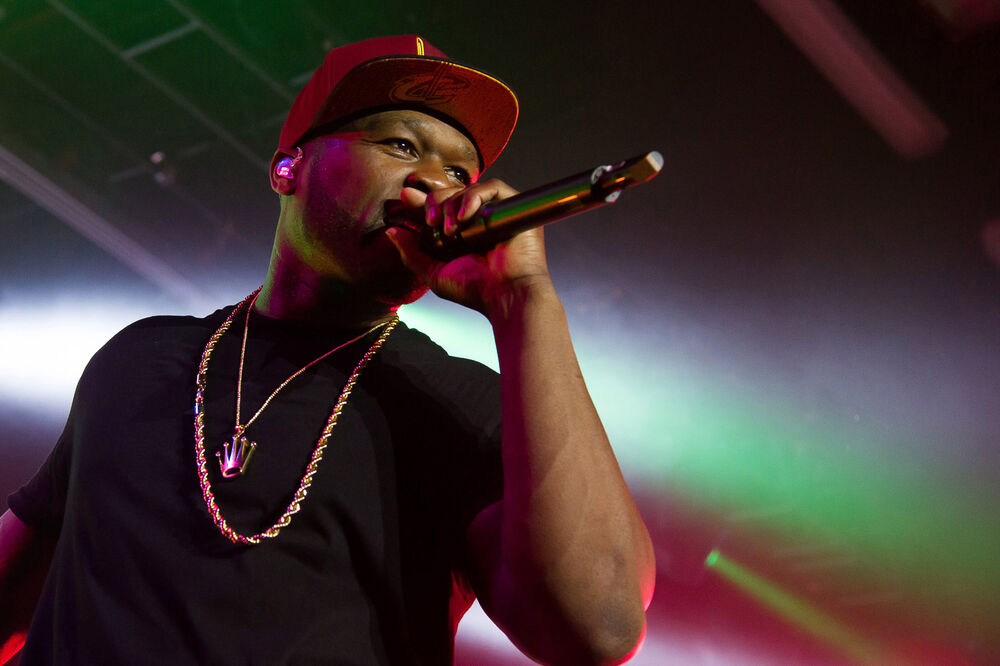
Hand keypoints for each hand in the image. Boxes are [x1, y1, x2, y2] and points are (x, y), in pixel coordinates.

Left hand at [385, 179, 552, 318]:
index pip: (441, 206)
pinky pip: (493, 187)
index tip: (405, 196)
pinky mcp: (515, 207)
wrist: (506, 295)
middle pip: (453, 194)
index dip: (422, 200)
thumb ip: (412, 254)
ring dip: (452, 203)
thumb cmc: (475, 289)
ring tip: (449, 229)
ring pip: (469, 189)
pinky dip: (474, 197)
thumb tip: (391, 232)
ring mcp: (498, 212)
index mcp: (463, 233)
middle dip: (435, 202)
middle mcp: (481, 220)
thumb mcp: (434, 273)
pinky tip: (465, 217)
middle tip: (430, 221)